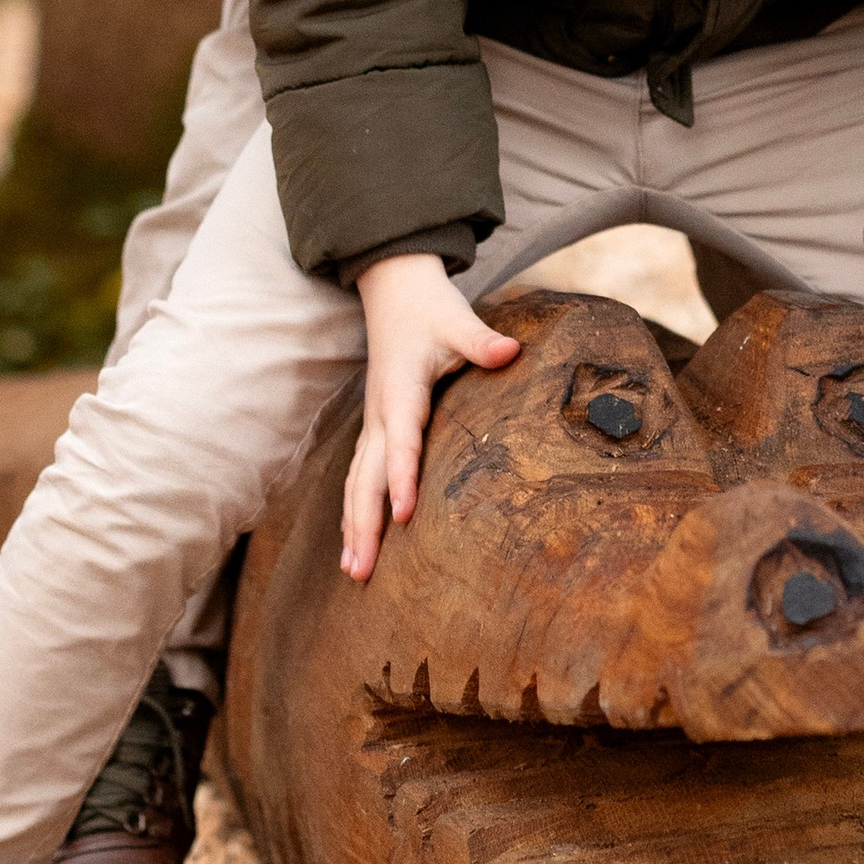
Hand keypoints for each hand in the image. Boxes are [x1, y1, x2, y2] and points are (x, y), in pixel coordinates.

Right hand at [342, 254, 518, 580]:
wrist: (395, 292)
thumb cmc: (430, 310)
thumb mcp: (458, 319)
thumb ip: (482, 340)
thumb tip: (511, 350)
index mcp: (401, 391)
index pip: (401, 440)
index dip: (400, 477)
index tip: (403, 515)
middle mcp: (380, 413)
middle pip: (366, 476)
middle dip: (363, 524)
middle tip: (362, 570)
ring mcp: (373, 423)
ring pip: (356, 482)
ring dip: (353, 527)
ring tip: (353, 571)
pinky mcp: (375, 429)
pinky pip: (358, 477)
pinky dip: (354, 511)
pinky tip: (354, 543)